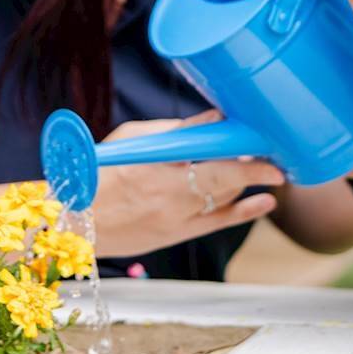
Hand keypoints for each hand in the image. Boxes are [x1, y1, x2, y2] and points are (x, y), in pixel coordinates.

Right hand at [89, 110, 284, 257]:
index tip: (242, 122)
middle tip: (273, 149)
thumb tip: (209, 120)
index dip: (223, 132)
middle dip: (253, 162)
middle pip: (222, 174)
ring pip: (225, 196)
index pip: (196, 141)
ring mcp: (175, 215)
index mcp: (150, 161)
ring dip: (248, 179)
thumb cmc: (101, 173)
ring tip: (264, 165)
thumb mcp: (128, 140)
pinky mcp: (178, 233)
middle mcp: (166, 190)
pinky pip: (220, 222)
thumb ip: (170, 130)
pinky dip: (246, 211)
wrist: (79, 223)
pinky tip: (266, 201)